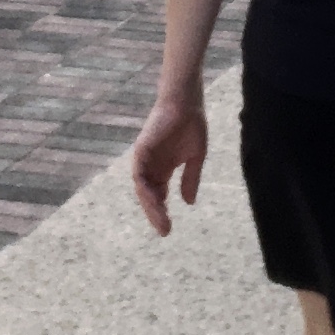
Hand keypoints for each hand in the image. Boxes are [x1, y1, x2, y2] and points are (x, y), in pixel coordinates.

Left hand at [129, 94, 210, 235]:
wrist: (187, 102)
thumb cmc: (191, 125)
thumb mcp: (195, 157)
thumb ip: (190, 179)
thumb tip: (188, 202)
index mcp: (163, 168)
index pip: (157, 195)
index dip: (161, 212)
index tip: (168, 228)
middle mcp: (152, 166)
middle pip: (149, 195)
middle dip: (155, 214)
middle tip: (165, 231)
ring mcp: (145, 158)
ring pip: (142, 188)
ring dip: (150, 205)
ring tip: (161, 220)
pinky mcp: (142, 150)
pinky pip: (139, 174)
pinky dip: (145, 188)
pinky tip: (155, 200)